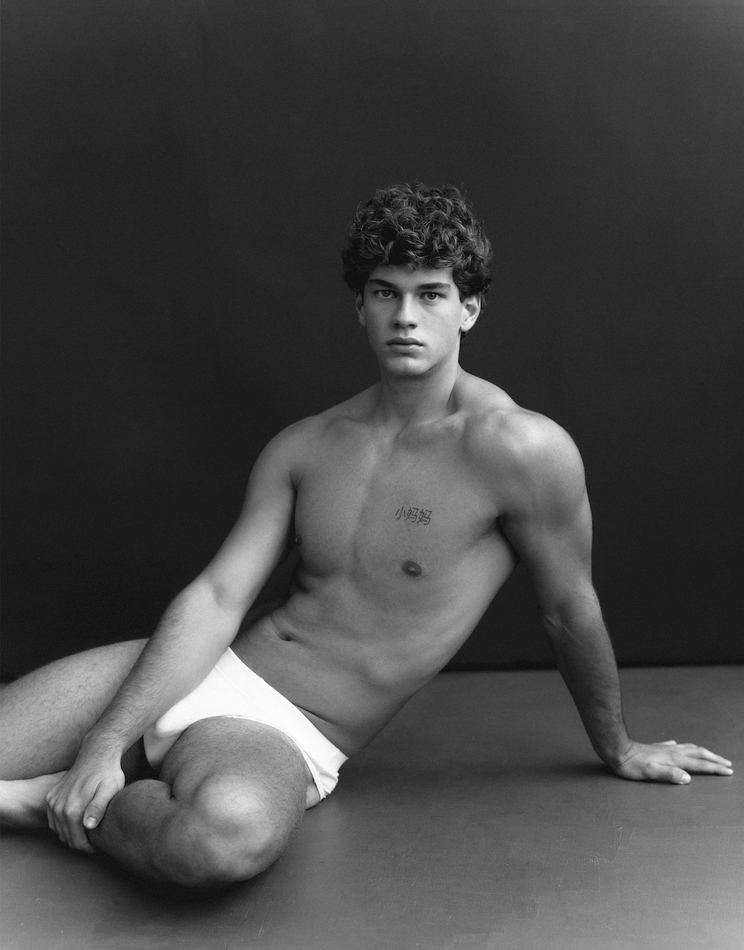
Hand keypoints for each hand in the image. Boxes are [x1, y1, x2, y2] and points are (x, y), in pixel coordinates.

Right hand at [45, 747, 124, 851]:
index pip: (77, 841)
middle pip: (67, 838)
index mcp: (72, 809)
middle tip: (95, 840)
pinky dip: (63, 825)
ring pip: (59, 830)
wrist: (96, 754)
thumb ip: (98, 807)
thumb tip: (88, 826)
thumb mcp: (110, 789)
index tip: (99, 846)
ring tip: (88, 832)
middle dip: (81, 843)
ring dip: (71, 834)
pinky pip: (54, 820)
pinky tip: (76, 823)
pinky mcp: (51, 797)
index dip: (88, 848)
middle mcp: (58, 807)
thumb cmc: (107, 772)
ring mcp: (53, 802)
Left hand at [613, 739, 732, 784]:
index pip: (700, 765)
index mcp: (674, 760)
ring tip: (712, 755)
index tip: (729, 771)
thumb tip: (688, 779)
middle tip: (728, 764)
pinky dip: (684, 747)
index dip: (715, 769)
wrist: (617, 749)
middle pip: (699, 754)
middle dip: (715, 759)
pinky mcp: (657, 747)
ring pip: (690, 748)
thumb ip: (669, 775)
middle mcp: (673, 752)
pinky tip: (681, 747)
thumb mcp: (650, 773)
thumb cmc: (632, 765)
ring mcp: (665, 748)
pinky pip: (676, 746)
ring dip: (704, 752)